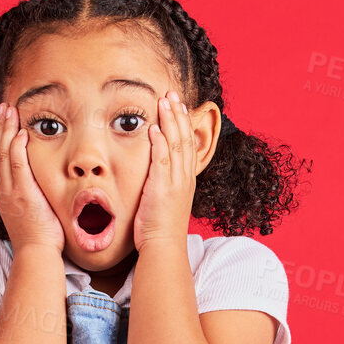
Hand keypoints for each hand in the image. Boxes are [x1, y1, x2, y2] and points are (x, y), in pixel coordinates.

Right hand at [0, 102, 63, 253]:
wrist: (36, 255)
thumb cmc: (38, 239)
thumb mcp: (28, 213)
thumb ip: (28, 196)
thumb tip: (35, 187)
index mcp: (4, 194)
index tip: (0, 121)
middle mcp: (3, 190)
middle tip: (3, 107)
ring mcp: (11, 192)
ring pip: (4, 153)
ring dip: (7, 129)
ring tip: (10, 111)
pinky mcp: (22, 194)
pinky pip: (17, 165)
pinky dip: (17, 147)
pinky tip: (21, 132)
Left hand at [133, 90, 196, 250]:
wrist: (163, 248)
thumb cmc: (162, 231)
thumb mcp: (168, 204)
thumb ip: (166, 186)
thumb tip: (160, 177)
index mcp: (186, 182)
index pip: (188, 146)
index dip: (184, 125)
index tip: (179, 107)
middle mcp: (184, 179)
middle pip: (184, 140)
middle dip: (178, 115)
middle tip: (172, 95)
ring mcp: (175, 183)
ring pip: (176, 145)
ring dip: (170, 121)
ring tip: (164, 102)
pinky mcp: (162, 188)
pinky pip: (162, 160)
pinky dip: (160, 143)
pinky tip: (155, 128)